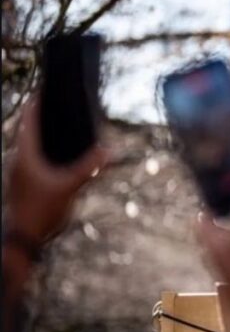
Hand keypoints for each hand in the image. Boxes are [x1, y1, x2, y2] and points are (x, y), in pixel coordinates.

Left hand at [5, 99, 106, 246]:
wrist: (22, 240)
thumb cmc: (41, 210)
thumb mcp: (70, 186)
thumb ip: (90, 167)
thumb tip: (110, 151)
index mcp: (24, 155)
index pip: (27, 122)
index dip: (35, 105)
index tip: (42, 91)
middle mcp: (16, 161)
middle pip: (26, 133)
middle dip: (39, 119)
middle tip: (54, 107)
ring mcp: (17, 174)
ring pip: (27, 148)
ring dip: (40, 138)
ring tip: (56, 131)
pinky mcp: (21, 186)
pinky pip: (30, 161)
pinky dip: (41, 153)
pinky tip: (54, 160)